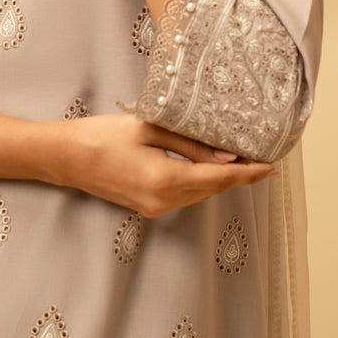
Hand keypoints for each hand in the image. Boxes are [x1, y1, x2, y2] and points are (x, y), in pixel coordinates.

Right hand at [42, 114, 275, 215]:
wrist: (66, 157)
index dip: (248, 174)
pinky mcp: (147, 207)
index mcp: (165, 180)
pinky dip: (199, 183)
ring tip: (240, 161)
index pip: (219, 179)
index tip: (271, 167)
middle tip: (260, 157)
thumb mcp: (149, 130)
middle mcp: (162, 201)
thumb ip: (190, 144)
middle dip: (238, 176)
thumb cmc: (102, 136)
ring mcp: (154, 208)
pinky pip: (184, 196)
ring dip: (219, 180)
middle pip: (212, 189)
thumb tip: (225, 157)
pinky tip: (206, 167)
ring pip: (199, 194)